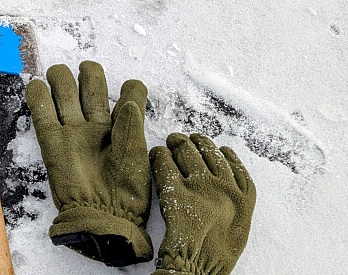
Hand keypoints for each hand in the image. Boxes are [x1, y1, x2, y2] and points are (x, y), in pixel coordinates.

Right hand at [26, 61, 152, 265]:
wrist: (104, 217)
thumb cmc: (127, 191)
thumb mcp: (137, 155)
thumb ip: (131, 122)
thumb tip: (129, 90)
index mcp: (123, 128)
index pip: (128, 96)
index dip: (130, 89)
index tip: (131, 89)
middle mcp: (97, 126)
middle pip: (90, 88)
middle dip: (88, 73)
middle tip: (86, 69)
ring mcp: (74, 132)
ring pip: (66, 94)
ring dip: (63, 79)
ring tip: (59, 71)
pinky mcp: (52, 142)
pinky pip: (41, 114)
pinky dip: (37, 97)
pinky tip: (36, 84)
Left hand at [150, 133, 255, 274]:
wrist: (198, 266)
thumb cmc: (217, 253)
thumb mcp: (240, 227)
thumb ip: (236, 204)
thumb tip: (227, 188)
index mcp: (243, 197)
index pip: (234, 165)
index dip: (223, 153)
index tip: (217, 148)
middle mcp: (224, 187)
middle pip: (209, 153)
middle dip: (196, 142)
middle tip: (185, 139)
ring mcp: (200, 187)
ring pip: (188, 152)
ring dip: (179, 143)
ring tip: (173, 140)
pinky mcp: (176, 191)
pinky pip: (165, 163)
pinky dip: (160, 155)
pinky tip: (158, 154)